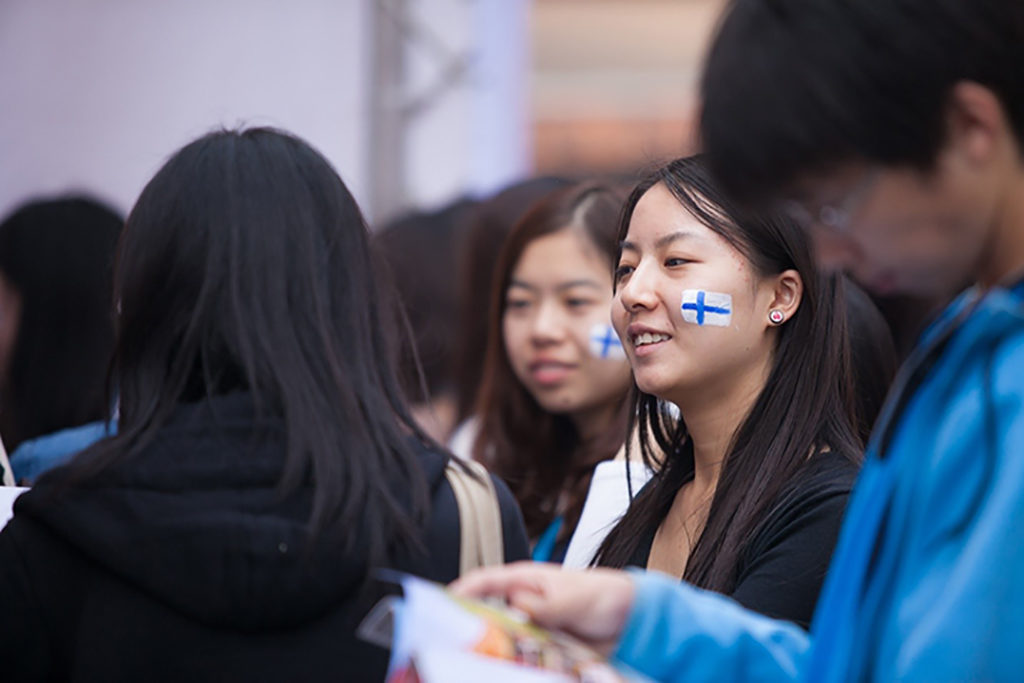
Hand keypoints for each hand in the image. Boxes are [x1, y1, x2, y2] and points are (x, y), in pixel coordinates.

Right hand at [450, 562, 634, 655]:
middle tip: (463, 646)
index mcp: (526, 581)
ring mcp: (531, 628)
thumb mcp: (574, 597)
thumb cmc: (602, 594)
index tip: (443, 605)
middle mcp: (523, 604)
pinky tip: (514, 671)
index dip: (462, 591)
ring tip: (486, 663)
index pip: (485, 582)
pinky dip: (517, 666)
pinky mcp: (542, 649)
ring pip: (503, 641)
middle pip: (487, 616)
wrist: (629, 619)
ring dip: (497, 652)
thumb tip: (519, 605)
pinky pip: (523, 659)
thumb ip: (547, 603)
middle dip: (474, 630)